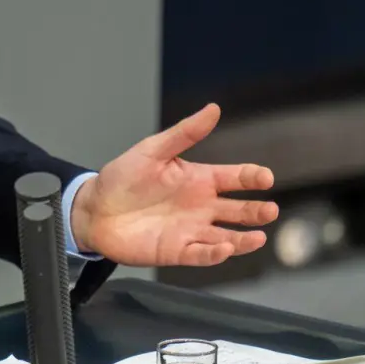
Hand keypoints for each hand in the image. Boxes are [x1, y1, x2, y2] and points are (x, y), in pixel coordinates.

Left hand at [71, 103, 277, 266]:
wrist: (94, 209)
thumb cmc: (122, 178)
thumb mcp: (152, 150)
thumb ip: (184, 133)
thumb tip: (213, 109)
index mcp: (198, 179)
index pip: (234, 178)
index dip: (252, 177)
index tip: (265, 177)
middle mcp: (200, 206)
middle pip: (238, 210)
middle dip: (256, 211)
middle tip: (270, 211)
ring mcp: (191, 230)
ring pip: (226, 237)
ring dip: (243, 239)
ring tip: (259, 237)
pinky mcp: (176, 251)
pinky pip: (201, 254)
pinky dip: (214, 254)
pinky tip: (225, 249)